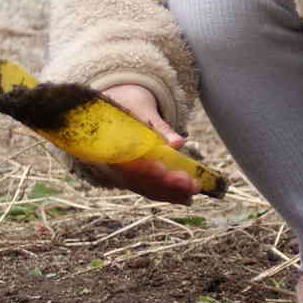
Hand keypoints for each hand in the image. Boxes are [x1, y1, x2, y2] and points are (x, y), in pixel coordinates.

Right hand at [94, 84, 198, 203]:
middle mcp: (113, 163)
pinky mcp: (133, 177)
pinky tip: (185, 198)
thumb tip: (179, 142)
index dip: (143, 168)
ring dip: (169, 193)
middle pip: (139, 180)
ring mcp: (122, 173)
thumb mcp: (144, 111)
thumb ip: (160, 128)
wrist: (121, 104)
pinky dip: (166, 194)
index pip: (126, 162)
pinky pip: (148, 188)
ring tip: (192, 195)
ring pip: (144, 188)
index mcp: (110, 144)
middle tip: (191, 185)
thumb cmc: (131, 105)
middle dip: (165, 184)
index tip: (163, 170)